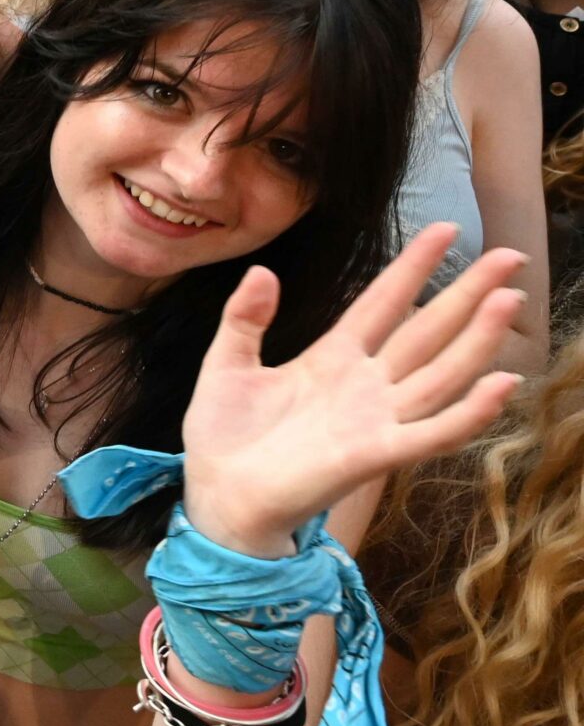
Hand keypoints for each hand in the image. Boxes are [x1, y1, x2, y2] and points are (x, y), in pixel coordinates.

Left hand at [180, 224, 521, 556]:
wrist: (217, 496)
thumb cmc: (224, 435)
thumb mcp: (227, 363)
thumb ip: (245, 319)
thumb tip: (263, 271)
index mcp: (331, 357)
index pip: (382, 302)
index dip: (412, 267)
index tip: (444, 229)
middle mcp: (364, 384)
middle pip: (426, 330)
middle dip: (467, 294)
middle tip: (509, 256)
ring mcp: (375, 419)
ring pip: (440, 373)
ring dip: (477, 340)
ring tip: (508, 300)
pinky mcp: (375, 455)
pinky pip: (432, 433)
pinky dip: (468, 412)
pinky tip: (501, 384)